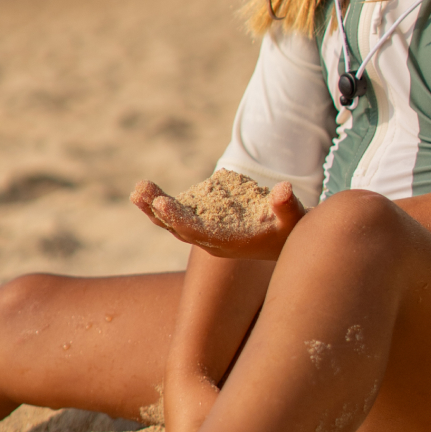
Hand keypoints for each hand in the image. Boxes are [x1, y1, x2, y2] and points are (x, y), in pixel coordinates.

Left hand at [129, 179, 304, 260]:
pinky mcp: (201, 221)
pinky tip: (145, 190)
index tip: (161, 203)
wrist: (283, 239)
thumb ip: (287, 205)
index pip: (197, 232)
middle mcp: (210, 241)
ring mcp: (203, 232)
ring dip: (153, 207)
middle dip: (158, 211)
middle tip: (140, 191)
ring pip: (172, 222)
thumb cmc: (288, 228)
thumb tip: (284, 189)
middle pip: (177, 228)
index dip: (178, 219)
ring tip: (138, 189)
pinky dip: (160, 205)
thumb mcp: (293, 217)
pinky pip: (176, 215)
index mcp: (227, 242)